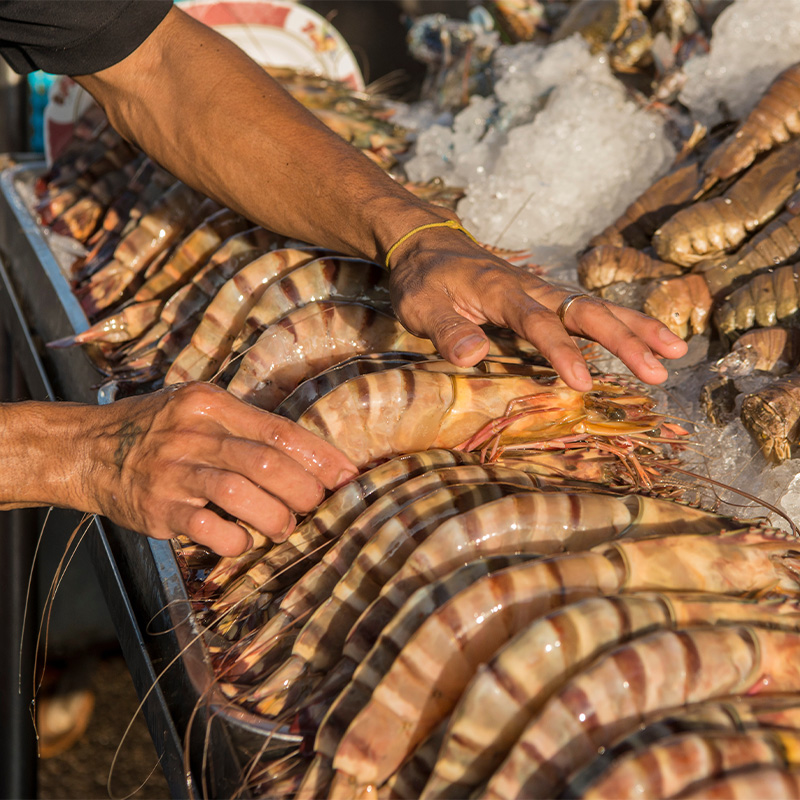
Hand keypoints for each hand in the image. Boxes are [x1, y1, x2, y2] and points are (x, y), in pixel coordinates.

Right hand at [85, 383, 356, 555]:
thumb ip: (246, 427)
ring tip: (285, 526)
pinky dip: (235, 539)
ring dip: (275, 516)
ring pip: (240, 491)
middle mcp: (193, 433)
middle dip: (303, 489)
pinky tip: (242, 540)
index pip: (279, 430)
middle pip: (266, 460)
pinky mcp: (157, 508)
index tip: (348, 477)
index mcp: (211, 404)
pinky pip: (207, 527)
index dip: (320, 457)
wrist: (86, 450)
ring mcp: (173, 470)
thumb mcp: (198, 411)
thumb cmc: (157, 430)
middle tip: (316, 506)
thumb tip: (310, 459)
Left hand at [388, 226, 687, 390]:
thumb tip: (472, 357)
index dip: (561, 352)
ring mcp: (543, 291)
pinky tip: (644, 341)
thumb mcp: (422, 306)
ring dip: (636, 329)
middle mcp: (532, 288)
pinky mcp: (546, 297)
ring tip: (675, 352)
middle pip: (586, 311)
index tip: (582, 383)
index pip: (538, 323)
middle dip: (624, 340)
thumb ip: (446, 330)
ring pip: (597, 307)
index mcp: (501, 292)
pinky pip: (589, 310)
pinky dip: (621, 323)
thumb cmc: (423, 280)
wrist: (427, 244)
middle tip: (658, 371)